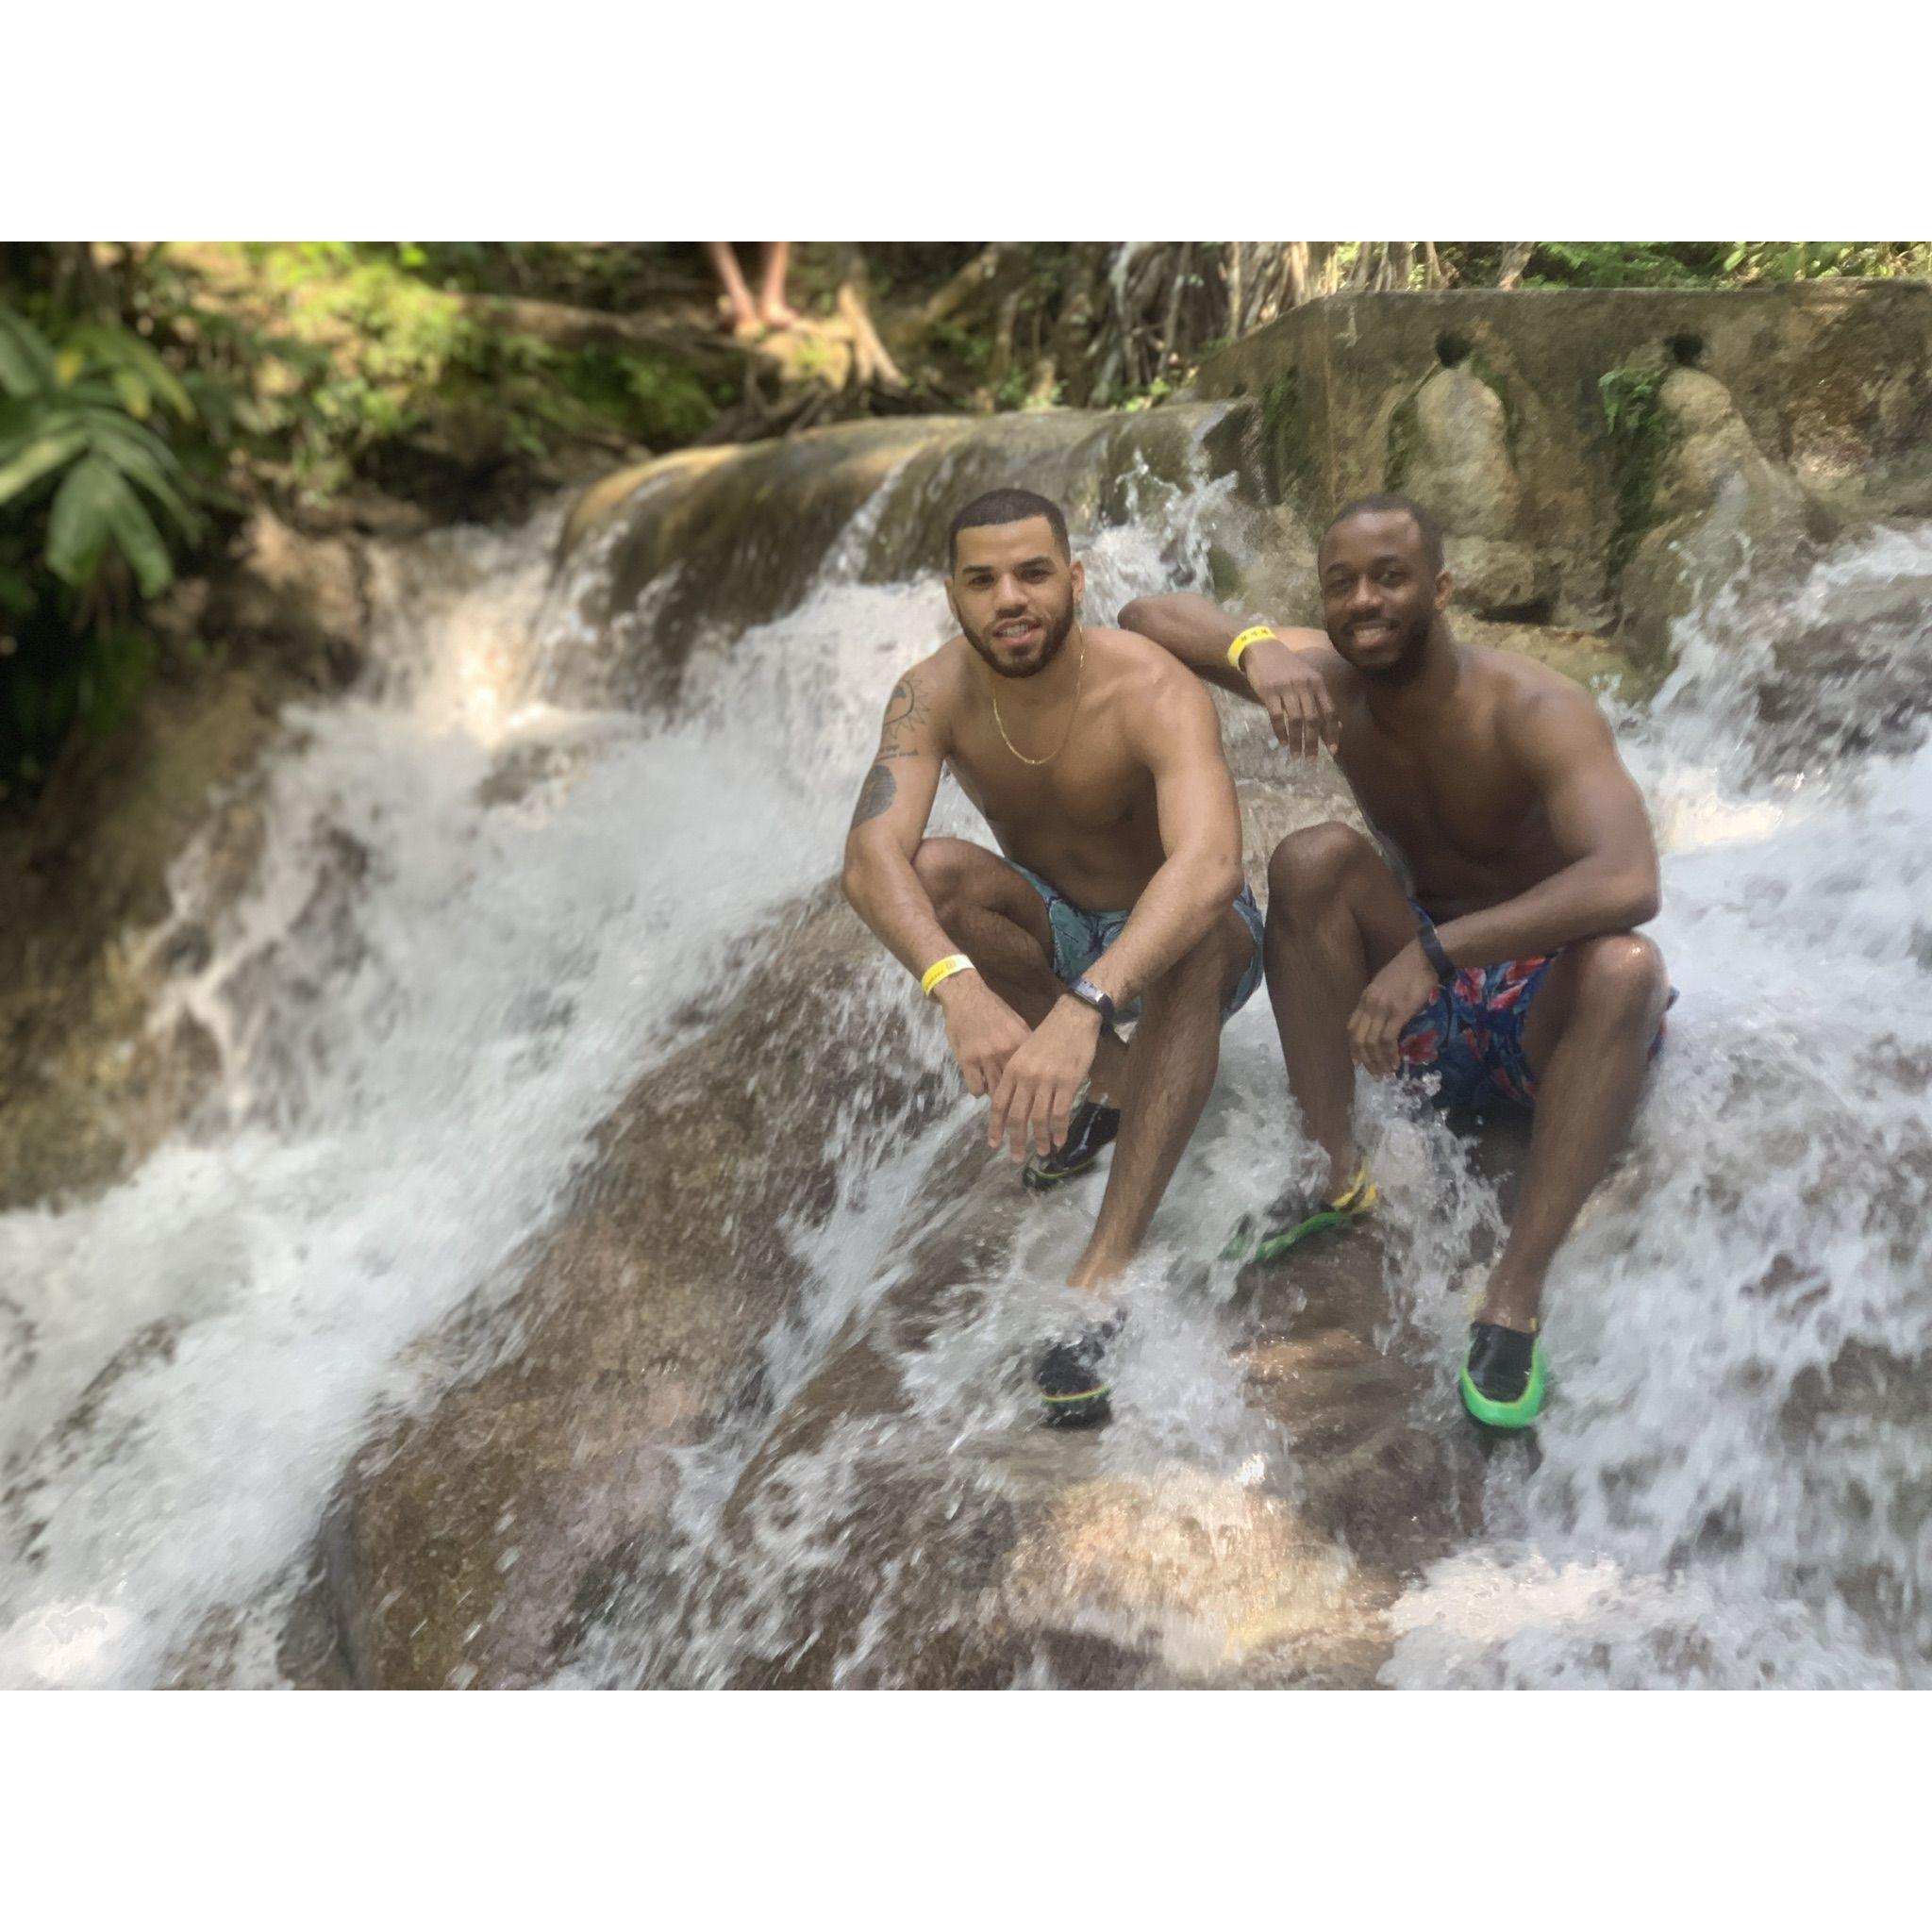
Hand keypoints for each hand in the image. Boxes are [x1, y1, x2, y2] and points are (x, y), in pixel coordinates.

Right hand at [936, 974, 1030, 1097]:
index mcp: (1020, 1041)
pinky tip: (979, 1083)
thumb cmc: (992, 1009)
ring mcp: (985, 1056)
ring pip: (995, 1091)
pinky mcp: (966, 1059)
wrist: (966, 995)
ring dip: (995, 1094)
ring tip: (995, 1091)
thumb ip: (1025, 1045)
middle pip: (1014, 1085)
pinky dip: (978, 1089)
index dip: (1031, 1086)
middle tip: (1012, 1100)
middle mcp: (1005, 1050)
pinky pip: (976, 1088)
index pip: (1031, 1073)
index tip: (1030, 1093)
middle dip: (1014, 1096)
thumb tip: (1038, 1066)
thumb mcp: (1016, 1023)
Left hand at [987, 998, 1101, 1162]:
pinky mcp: (1067, 1083)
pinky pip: (1060, 1113)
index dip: (996, 1127)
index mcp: (1012, 1069)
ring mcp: (1047, 1081)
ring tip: (1041, 1152)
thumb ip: (1016, 1076)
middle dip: (1016, 1140)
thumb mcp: (1023, 1053)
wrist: (1072, 1019)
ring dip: (1040, 1139)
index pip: (999, 1104)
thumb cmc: (1048, 1036)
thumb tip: (1011, 1102)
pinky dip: (1059, 1130)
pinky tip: (1059, 1141)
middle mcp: (1026, 1077)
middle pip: (1017, 1116)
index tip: (994, 1144)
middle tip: (1016, 1157)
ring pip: (1039, 1119)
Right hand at [1240, 636, 1339, 759]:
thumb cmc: (1287, 666)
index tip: (1332, 751)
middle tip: (1312, 760)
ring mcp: (1286, 688)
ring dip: (1297, 741)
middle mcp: (1304, 686)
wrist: (1262, 649)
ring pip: (1295, 720)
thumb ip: (1321, 699)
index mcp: (1317, 683)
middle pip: (1313, 719)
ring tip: (1296, 755)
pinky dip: (1280, 732)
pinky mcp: (1269, 692)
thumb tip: (1338, 724)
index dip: (1332, 732)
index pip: (1330, 711)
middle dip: (1314, 742)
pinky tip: (1282, 743)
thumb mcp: (1308, 678)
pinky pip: (1276, 716)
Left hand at [1348, 942, 1439, 1077]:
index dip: (1353, 1048)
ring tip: (1385, 1072)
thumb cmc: (1409, 970)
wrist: (1424, 957)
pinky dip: (1390, 1054)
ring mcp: (1383, 1008)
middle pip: (1358, 1038)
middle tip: (1374, 1073)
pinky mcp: (1399, 1012)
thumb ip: (1379, 1003)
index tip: (1359, 1062)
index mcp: (1365, 997)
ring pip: (1372, 1042)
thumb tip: (1381, 1022)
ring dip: (1377, 1061)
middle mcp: (1369, 1004)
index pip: (1351, 1027)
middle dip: (1364, 1060)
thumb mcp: (1385, 985)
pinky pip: (1388, 1039)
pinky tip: (1395, 1062)